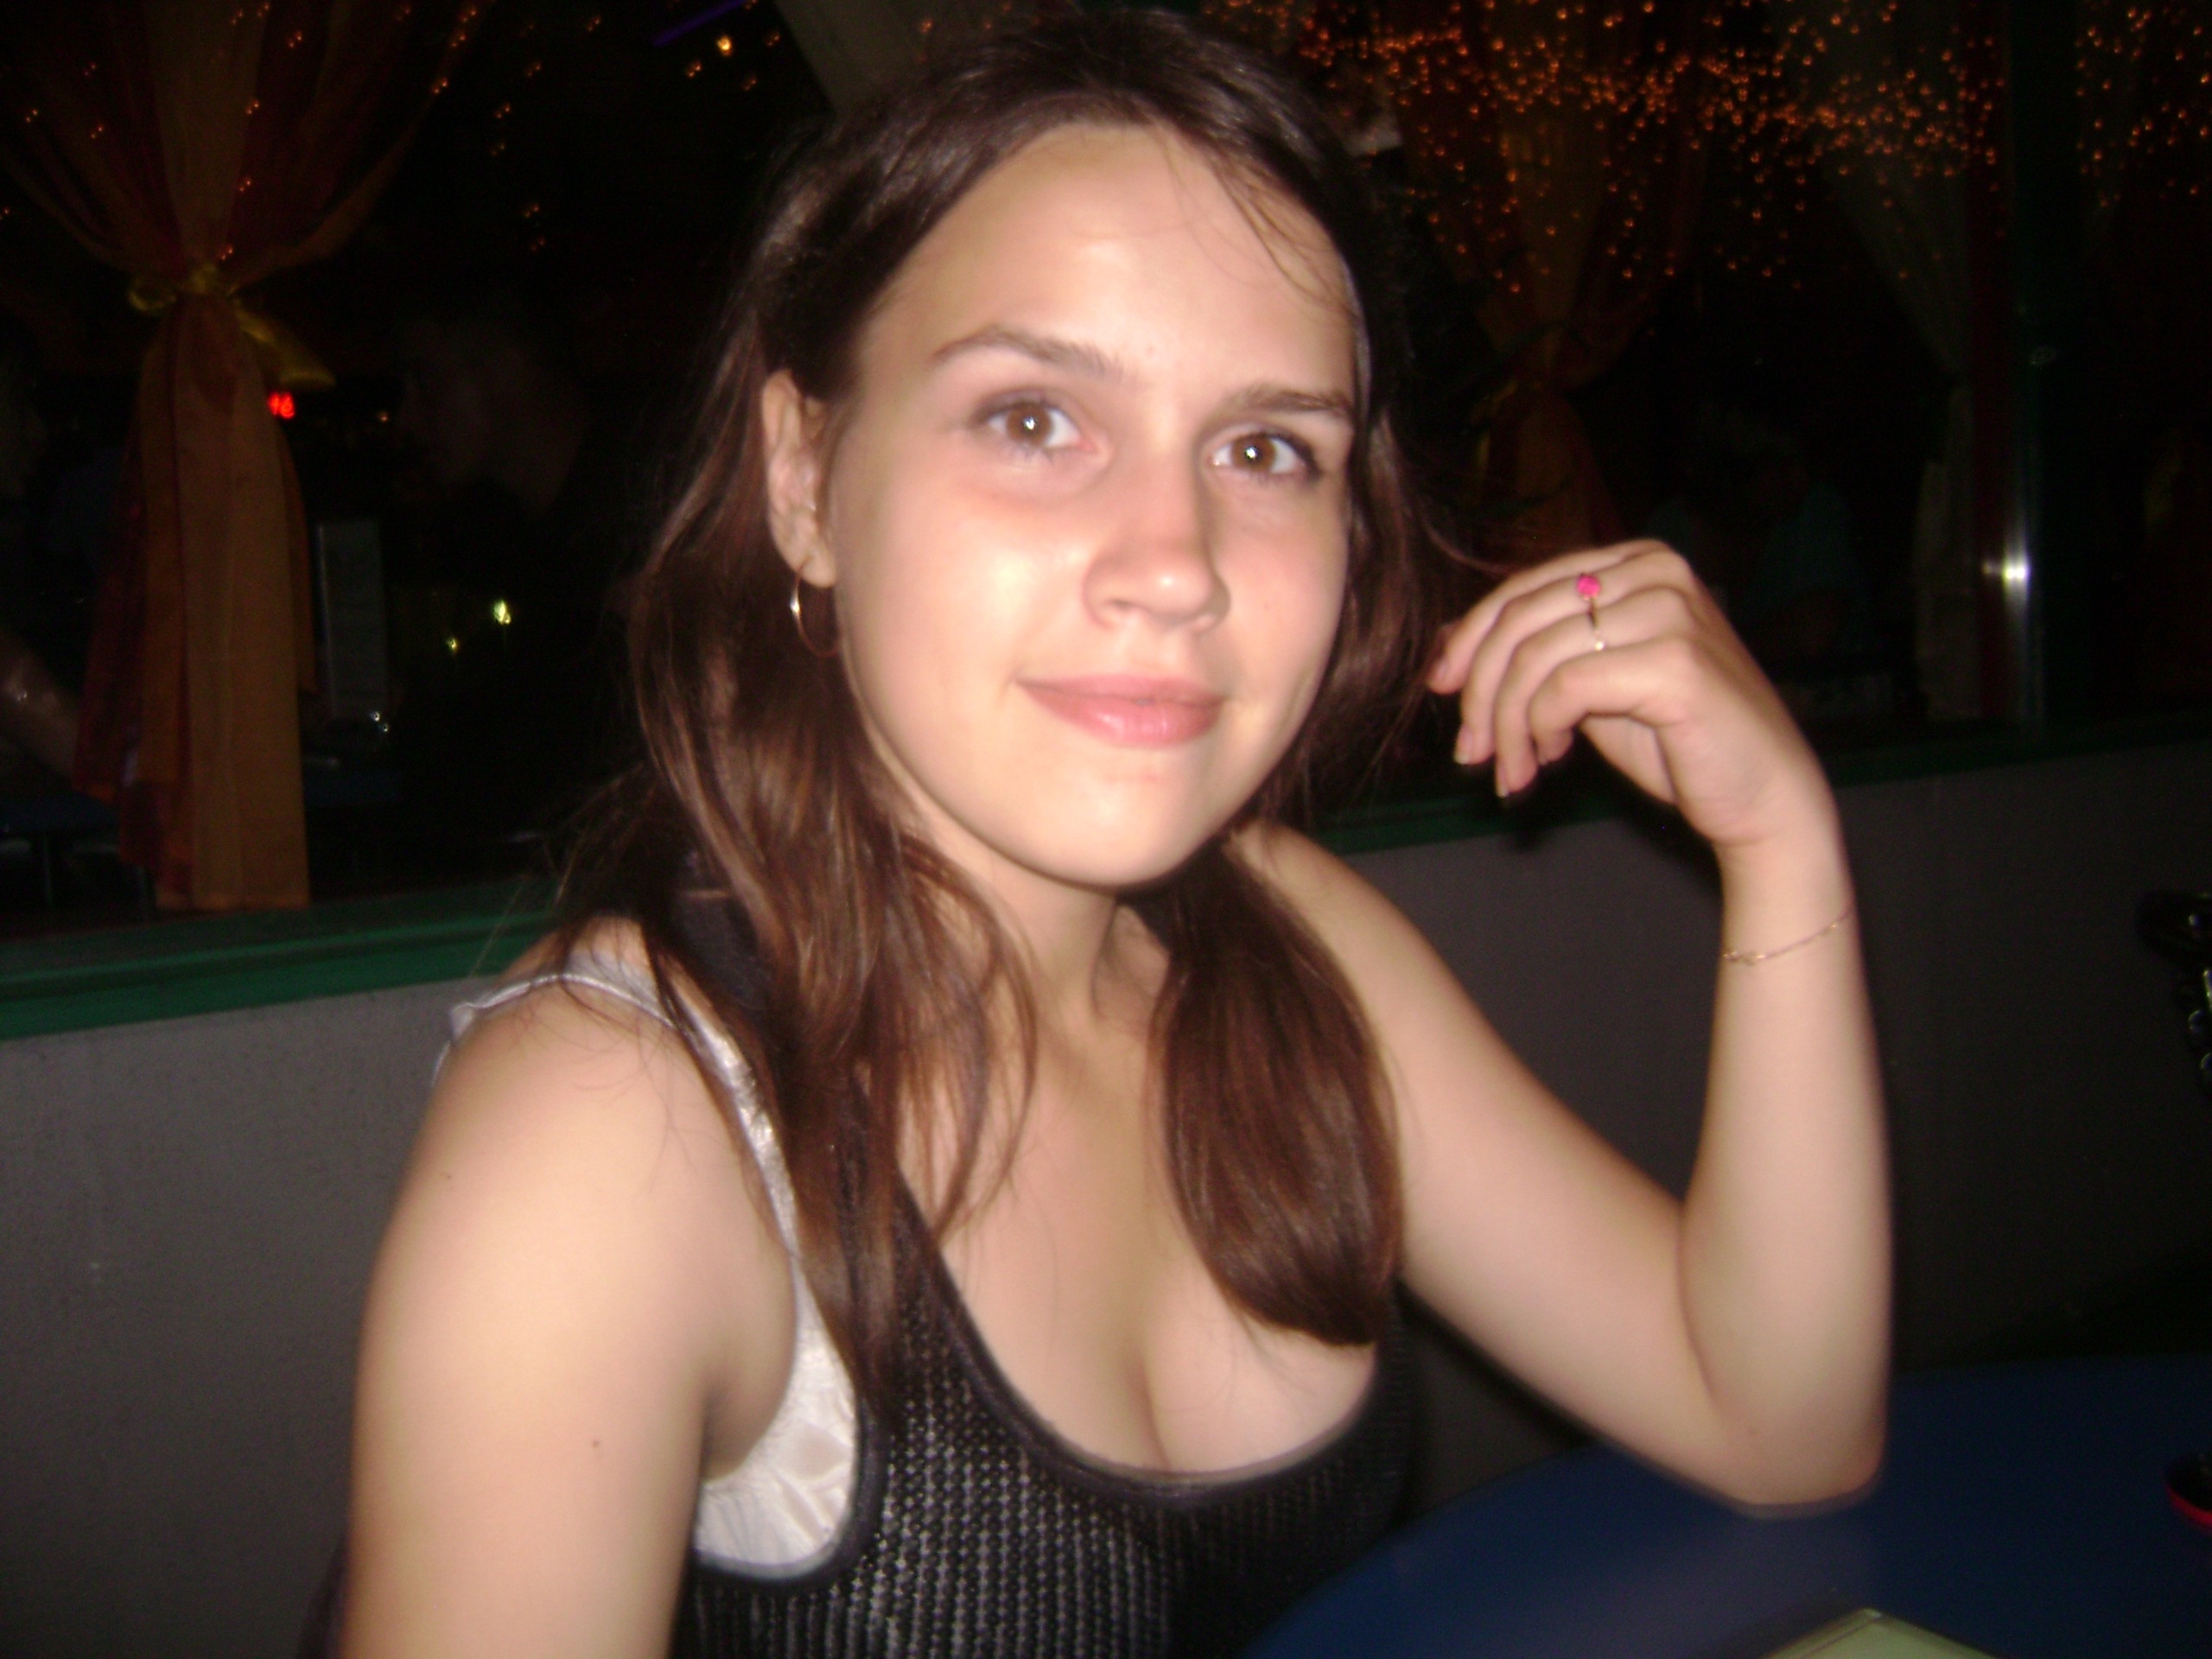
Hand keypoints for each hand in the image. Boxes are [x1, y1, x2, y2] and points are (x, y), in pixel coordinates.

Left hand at [1425, 541, 1829, 855]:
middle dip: (1478, 691)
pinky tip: (1548, 763)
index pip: (1523, 587)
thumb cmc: (1677, 744)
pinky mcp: (1675, 661)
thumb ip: (1536, 656)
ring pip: (1534, 658)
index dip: (1468, 640)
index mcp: (1637, 562)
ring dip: (1505, 726)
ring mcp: (1670, 610)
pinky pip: (1563, 689)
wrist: (1762, 799)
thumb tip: (1447, 643)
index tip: (1438, 691)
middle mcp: (1656, 571)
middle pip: (1520, 618)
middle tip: (1470, 752)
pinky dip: (1538, 732)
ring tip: (1512, 772)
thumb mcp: (1588, 688)